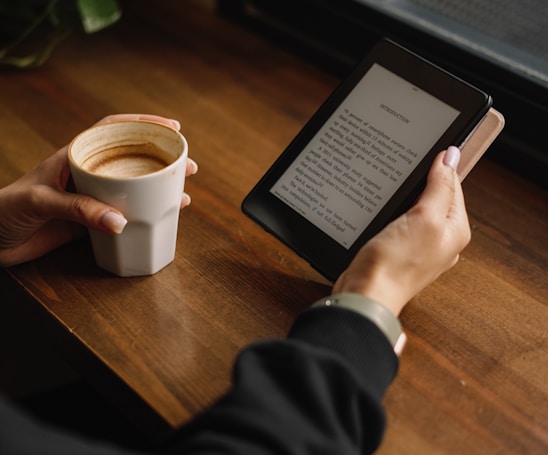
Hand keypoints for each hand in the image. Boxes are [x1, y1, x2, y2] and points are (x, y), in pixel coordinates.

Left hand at [0, 114, 197, 266]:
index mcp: (74, 155)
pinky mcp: (90, 221)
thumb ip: (79, 210)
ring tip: (184, 191)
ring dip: (159, 188)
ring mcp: (91, 197)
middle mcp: (87, 173)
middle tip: (188, 166)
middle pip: (131, 159)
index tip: (171, 125)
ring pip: (133, 187)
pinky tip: (161, 217)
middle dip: (162, 159)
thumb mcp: (41, 202)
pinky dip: (144, 214)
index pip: (113, 129)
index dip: (143, 123)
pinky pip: (124, 214)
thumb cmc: (5, 210)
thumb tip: (122, 221)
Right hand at [332, 147, 470, 315]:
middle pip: (434, 197)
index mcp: (455, 230)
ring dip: (403, 197)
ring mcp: (419, 246)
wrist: (366, 293)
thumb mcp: (425, 218)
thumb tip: (450, 156)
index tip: (421, 152)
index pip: (453, 186)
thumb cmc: (396, 264)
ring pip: (414, 209)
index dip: (438, 167)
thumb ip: (440, 186)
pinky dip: (391, 212)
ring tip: (389, 189)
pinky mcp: (398, 250)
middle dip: (419, 182)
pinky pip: (399, 222)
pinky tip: (381, 209)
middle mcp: (441, 239)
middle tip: (400, 169)